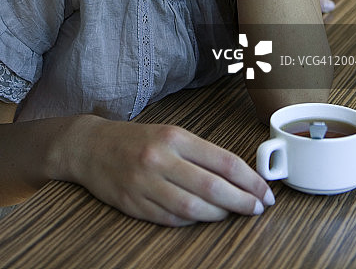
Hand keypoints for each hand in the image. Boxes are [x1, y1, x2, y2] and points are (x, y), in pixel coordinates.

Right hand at [67, 118, 273, 225]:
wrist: (91, 146)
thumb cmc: (136, 139)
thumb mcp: (170, 134)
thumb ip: (201, 154)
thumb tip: (239, 176)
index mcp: (174, 137)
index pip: (222, 161)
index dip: (249, 180)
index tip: (265, 191)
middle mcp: (160, 158)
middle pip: (212, 187)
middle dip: (242, 201)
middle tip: (257, 208)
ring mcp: (145, 183)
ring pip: (193, 208)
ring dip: (219, 215)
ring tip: (233, 214)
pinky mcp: (134, 204)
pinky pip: (171, 219)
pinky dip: (192, 221)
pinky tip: (202, 217)